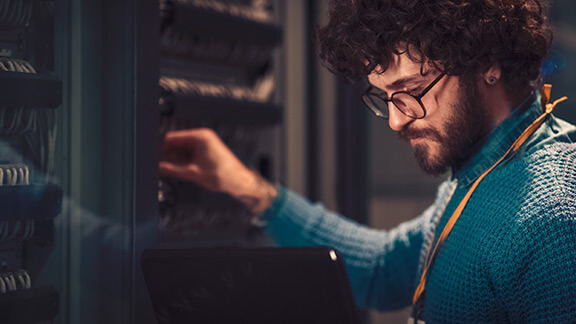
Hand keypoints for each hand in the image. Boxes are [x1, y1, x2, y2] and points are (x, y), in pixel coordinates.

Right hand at [159, 128, 276, 213]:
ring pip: (180, 150)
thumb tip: (158, 167)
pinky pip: (188, 154)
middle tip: (154, 165)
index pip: (172, 137)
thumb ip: (172, 169)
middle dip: (165, 154)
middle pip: (175, 143)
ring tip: (162, 169)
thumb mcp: (193, 173)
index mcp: (200, 137)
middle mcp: (201, 137)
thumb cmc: (224, 175)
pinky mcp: (204, 151)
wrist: (238, 181)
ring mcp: (203, 144)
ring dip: (172, 159)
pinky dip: (180, 161)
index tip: (151, 156)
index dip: (160, 147)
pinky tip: (173, 169)